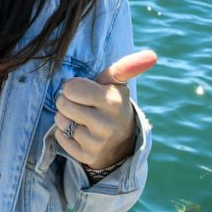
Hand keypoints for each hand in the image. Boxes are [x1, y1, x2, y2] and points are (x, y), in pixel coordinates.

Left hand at [53, 50, 155, 169]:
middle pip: (63, 104)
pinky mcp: (87, 157)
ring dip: (65, 117)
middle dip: (66, 100)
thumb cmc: (112, 103)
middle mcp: (106, 124)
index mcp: (113, 101)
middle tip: (79, 103)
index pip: (72, 88)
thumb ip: (125, 67)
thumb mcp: (117, 84)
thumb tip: (151, 55)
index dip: (72, 87)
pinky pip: (61, 137)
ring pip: (60, 121)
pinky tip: (79, 132)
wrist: (120, 140)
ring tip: (80, 117)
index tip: (82, 89)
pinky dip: (65, 133)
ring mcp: (97, 143)